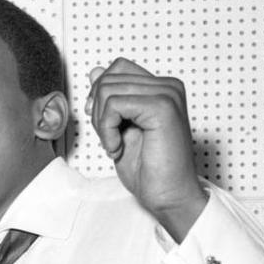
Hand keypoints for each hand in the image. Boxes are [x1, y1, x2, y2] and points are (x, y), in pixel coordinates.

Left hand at [86, 58, 206, 241]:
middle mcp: (168, 87)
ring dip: (103, 124)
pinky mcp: (162, 107)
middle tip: (112, 140)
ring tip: (117, 144)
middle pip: (108, 79)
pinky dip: (107, 130)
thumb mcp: (119, 127)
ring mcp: (167, 94)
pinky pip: (114, 105)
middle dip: (99, 114)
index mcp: (161, 88)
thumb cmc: (150, 169)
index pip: (117, 68)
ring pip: (108, 91)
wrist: (168, 195)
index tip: (104, 123)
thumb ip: (109, 99)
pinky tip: (119, 147)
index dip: (100, 94)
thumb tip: (95, 71)